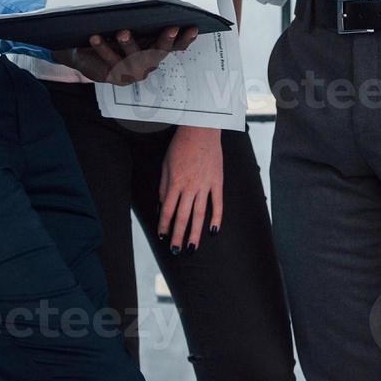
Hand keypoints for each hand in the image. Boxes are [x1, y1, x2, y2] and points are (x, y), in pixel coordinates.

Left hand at [55, 25, 198, 83]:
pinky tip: (95, 37)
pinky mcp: (117, 77)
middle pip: (161, 51)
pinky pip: (111, 61)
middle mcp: (149, 62)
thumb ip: (136, 16)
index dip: (186, 37)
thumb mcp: (126, 23)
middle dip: (167, 39)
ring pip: (135, 58)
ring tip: (122, 32)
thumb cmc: (110, 34)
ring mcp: (135, 72)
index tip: (193, 27)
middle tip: (172, 28)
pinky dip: (103, 48)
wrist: (86, 54)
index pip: (177, 45)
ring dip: (129, 43)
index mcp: (156, 48)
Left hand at [158, 126, 222, 253]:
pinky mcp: (218, 181)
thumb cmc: (180, 146)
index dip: (164, 225)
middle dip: (178, 235)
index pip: (168, 209)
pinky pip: (218, 203)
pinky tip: (213, 231)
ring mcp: (205, 185)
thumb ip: (164, 186)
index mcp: (175, 182)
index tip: (162, 237)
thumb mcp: (166, 165)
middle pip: (183, 216)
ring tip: (192, 247)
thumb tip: (163, 206)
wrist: (201, 130)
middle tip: (176, 251)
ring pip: (200, 214)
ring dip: (195, 232)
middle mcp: (190, 186)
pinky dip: (216, 218)